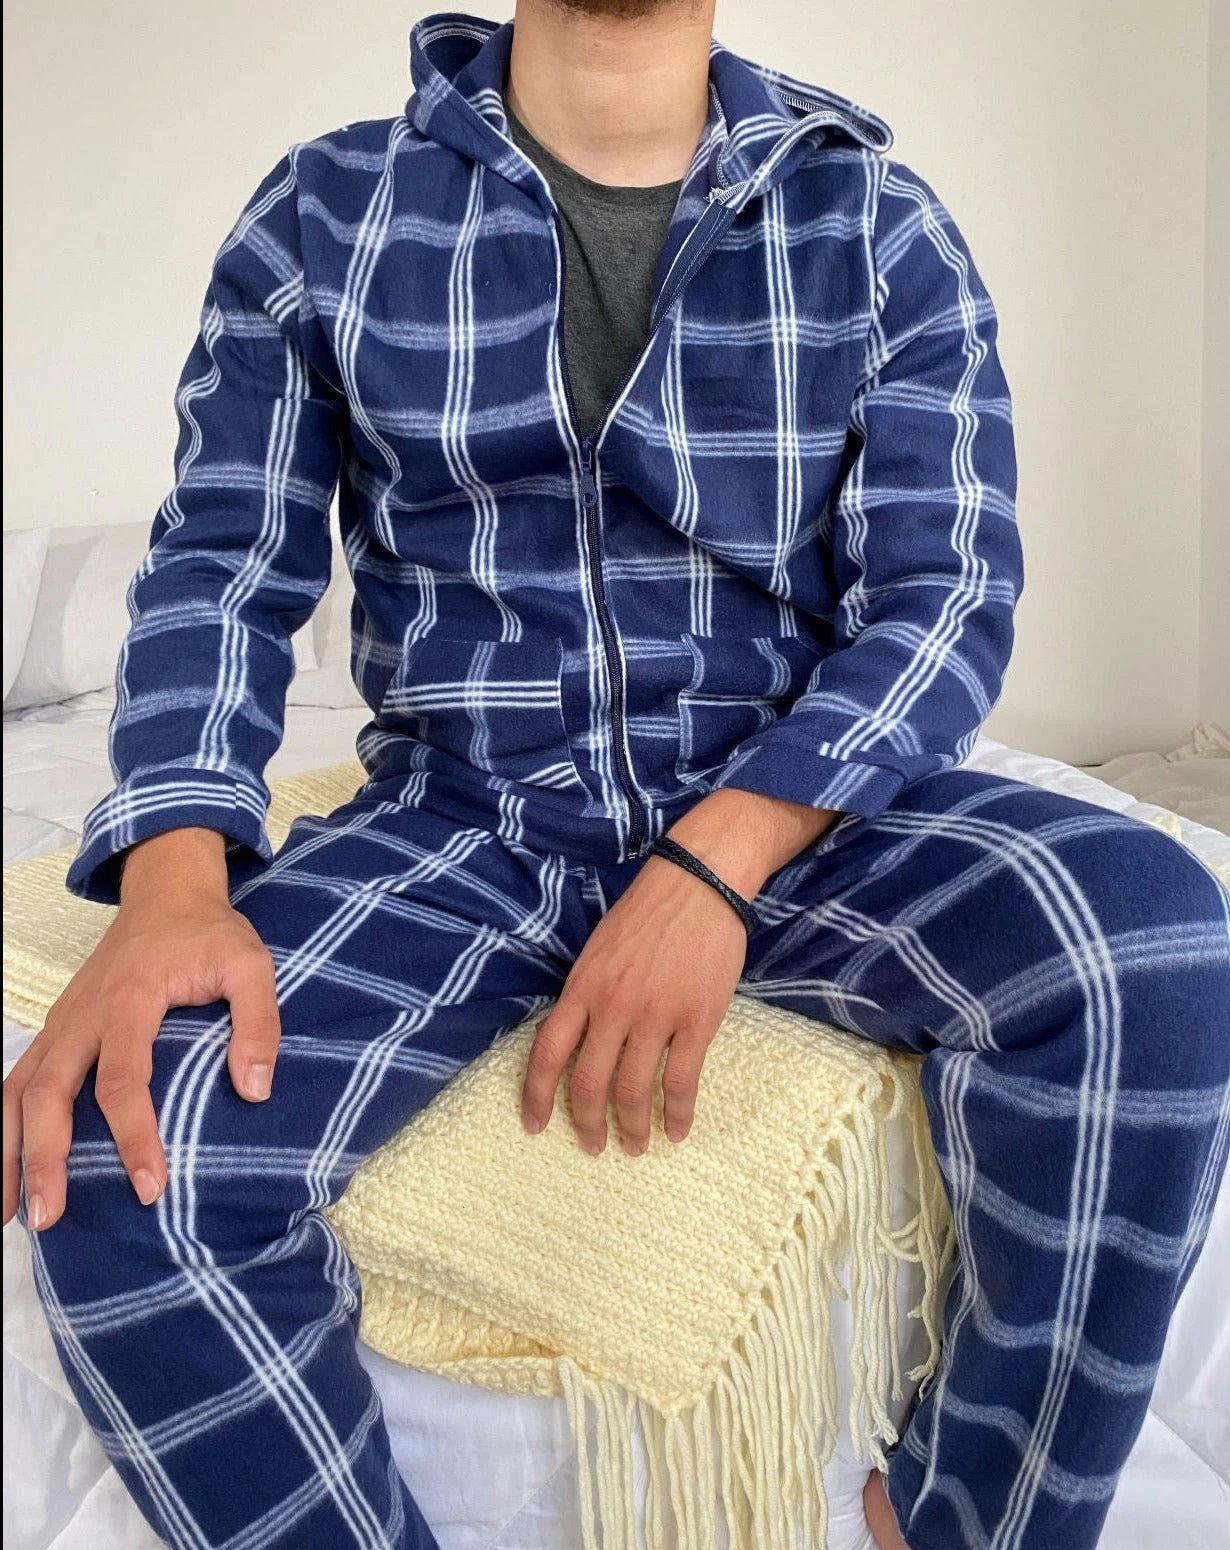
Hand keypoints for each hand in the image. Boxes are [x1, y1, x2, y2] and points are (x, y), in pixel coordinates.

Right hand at [2, 828, 279, 1231]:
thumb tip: (255, 1091)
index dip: (133, 1136)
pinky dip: (4, 1126)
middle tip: (49, 1217)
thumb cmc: (210, 934)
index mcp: (131, 999)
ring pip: (18, 1091)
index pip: (122, 1080)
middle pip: (49, 1093)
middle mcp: (84, 1015)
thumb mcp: (251, 966)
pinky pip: (19, 1080)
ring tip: (10, 1215)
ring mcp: (62, 1022)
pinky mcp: (56, 1029)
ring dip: (8, 1151)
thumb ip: (258, 1024)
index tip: (149, 1186)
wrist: (167, 894)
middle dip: (44, 1157)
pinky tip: (7, 1169)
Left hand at [520, 787, 838, 1154]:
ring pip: (634, 1091)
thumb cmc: (646, 913)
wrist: (698, 884)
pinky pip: (682, 1081)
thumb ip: (585, 995)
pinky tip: (677, 1130)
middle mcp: (613, 1007)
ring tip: (634, 1146)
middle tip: (593, 1146)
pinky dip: (678, 1113)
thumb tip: (574, 1039)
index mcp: (582, 988)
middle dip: (587, 1124)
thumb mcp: (597, 950)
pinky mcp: (696, 1020)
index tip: (534, 1126)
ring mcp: (655, 1016)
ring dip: (632, 1127)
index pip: (547, 1053)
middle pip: (589, 1083)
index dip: (536, 1097)